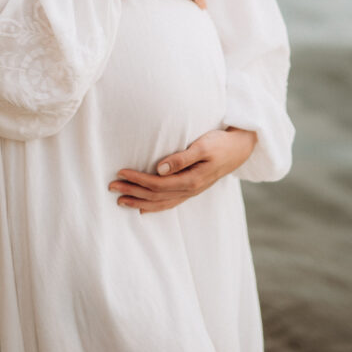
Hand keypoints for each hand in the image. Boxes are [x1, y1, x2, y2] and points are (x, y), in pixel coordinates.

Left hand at [108, 127, 256, 213]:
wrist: (239, 149)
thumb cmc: (220, 143)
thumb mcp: (202, 146)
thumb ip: (181, 158)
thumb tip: (159, 168)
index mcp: (191, 180)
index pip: (157, 184)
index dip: (137, 180)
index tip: (120, 172)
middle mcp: (189, 190)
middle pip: (155, 196)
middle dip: (132, 192)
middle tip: (111, 187)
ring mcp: (191, 192)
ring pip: (161, 203)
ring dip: (139, 202)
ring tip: (121, 201)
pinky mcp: (192, 189)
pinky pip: (170, 203)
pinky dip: (155, 207)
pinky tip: (143, 208)